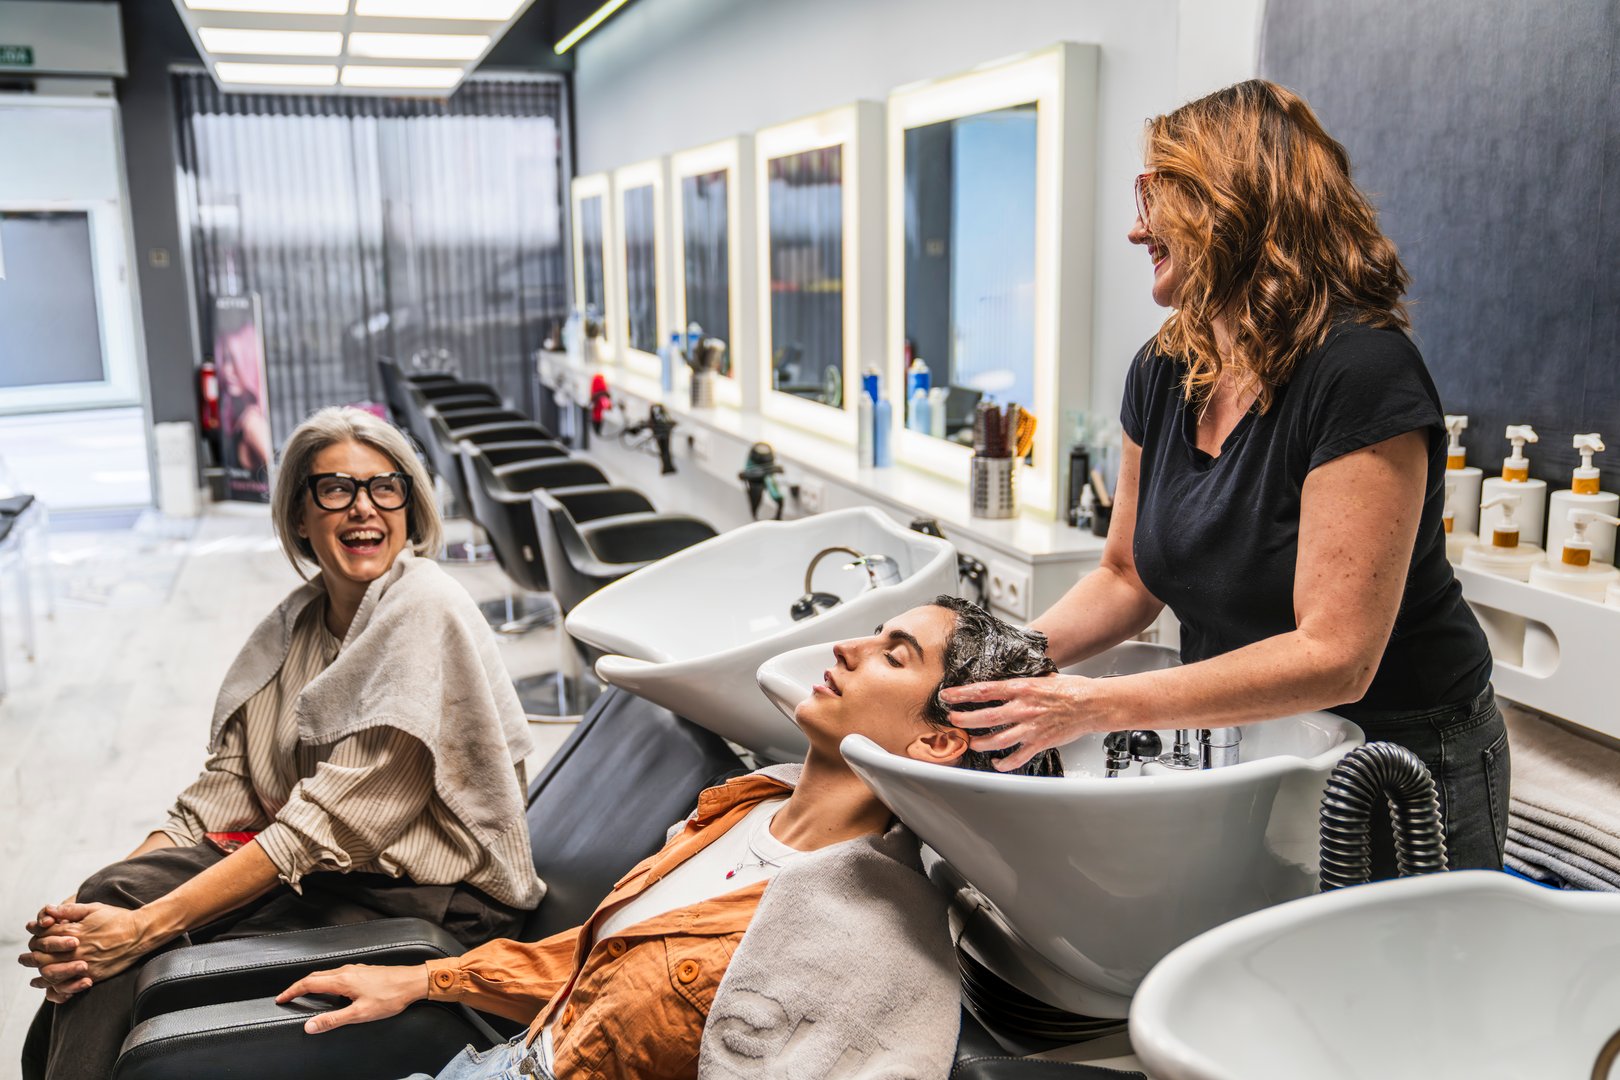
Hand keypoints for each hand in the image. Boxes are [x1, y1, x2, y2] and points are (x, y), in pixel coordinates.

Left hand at [26, 903, 162, 985]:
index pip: (43, 937)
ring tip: (36, 976)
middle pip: (42, 957)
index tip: (36, 937)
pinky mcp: (92, 976)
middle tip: (26, 958)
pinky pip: (67, 986)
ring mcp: (83, 964)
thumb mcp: (93, 908)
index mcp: (74, 932)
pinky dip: (56, 988)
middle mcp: (75, 950)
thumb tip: (49, 911)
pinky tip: (52, 987)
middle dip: (32, 957)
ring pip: (50, 974)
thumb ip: (69, 910)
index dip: (36, 936)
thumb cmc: (118, 918)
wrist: (141, 933)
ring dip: (40, 974)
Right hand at [276, 964, 428, 1033]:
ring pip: (327, 973)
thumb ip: (333, 1020)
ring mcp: (356, 969)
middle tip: (288, 996)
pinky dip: (327, 980)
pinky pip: (338, 974)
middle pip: (316, 976)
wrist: (413, 981)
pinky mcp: (364, 971)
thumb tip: (310, 1026)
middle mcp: (347, 971)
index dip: (292, 991)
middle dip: (299, 986)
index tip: (281, 998)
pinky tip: (331, 988)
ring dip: (313, 982)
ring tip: (305, 993)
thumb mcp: (360, 1013)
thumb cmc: (390, 997)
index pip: (309, 983)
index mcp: (342, 980)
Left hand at [939, 673, 1112, 771]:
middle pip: (986, 716)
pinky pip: (1018, 756)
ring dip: (981, 743)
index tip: (948, 696)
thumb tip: (1006, 681)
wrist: (1093, 704)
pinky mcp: (1040, 742)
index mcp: (1023, 688)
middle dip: (965, 720)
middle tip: (953, 721)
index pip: (985, 690)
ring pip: (998, 739)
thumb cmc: (1071, 689)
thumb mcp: (1043, 677)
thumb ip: (1023, 682)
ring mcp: (1032, 727)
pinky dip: (1005, 763)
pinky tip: (997, 763)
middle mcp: (1024, 708)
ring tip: (972, 743)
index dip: (963, 694)